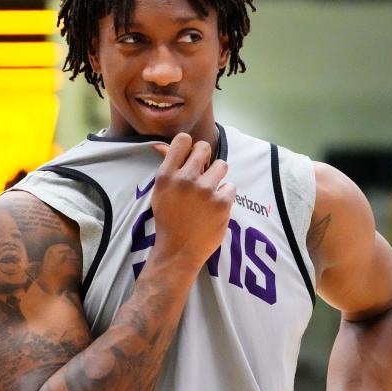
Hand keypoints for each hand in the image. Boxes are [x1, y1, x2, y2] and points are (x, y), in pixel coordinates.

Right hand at [148, 133, 234, 270]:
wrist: (178, 250)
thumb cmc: (168, 219)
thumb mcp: (160, 192)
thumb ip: (167, 167)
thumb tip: (162, 145)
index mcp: (166, 175)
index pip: (183, 140)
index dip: (189, 147)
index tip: (190, 158)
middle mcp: (185, 180)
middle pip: (204, 148)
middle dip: (205, 159)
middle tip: (202, 174)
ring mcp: (204, 191)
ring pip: (222, 165)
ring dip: (218, 177)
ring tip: (209, 192)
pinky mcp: (222, 203)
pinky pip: (231, 186)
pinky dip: (225, 196)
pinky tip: (215, 208)